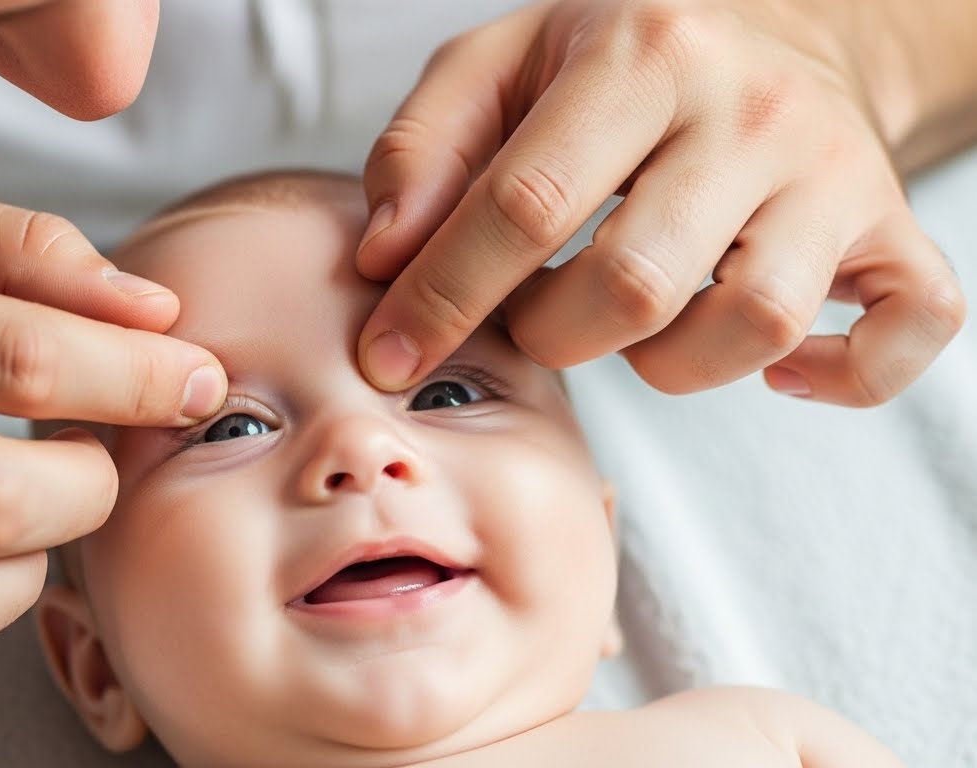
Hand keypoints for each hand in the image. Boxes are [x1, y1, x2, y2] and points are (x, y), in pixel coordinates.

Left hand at [357, 0, 966, 405]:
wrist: (769, 26)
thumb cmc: (611, 61)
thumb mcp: (498, 66)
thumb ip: (422, 150)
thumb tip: (384, 256)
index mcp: (640, 56)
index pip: (526, 205)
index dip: (443, 298)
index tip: (386, 358)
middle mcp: (751, 110)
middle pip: (637, 282)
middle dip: (552, 335)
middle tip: (533, 319)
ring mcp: (834, 173)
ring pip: (754, 323)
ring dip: (666, 364)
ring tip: (634, 324)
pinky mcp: (893, 228)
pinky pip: (910, 327)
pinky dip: (842, 375)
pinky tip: (773, 368)